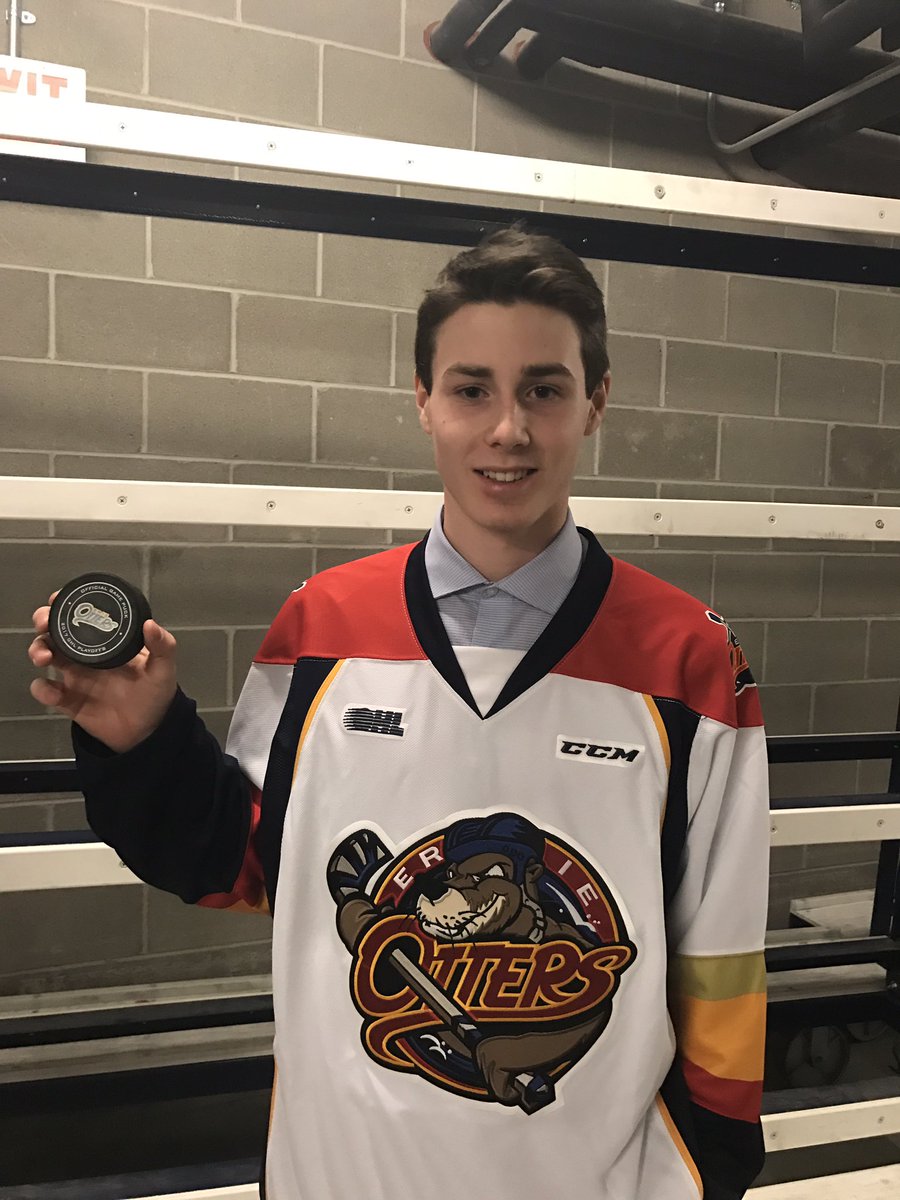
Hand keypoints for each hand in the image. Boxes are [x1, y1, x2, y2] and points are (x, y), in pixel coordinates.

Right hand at [29, 592, 177, 753]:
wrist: (147, 733)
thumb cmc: (155, 695)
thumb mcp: (163, 669)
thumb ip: (162, 646)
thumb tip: (150, 625)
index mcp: (108, 642)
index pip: (84, 615)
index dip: (68, 604)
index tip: (60, 600)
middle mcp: (87, 654)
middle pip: (57, 630)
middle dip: (44, 622)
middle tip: (44, 624)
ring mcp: (75, 676)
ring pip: (46, 654)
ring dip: (38, 650)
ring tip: (44, 658)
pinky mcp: (68, 700)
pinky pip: (47, 691)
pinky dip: (43, 689)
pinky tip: (53, 692)